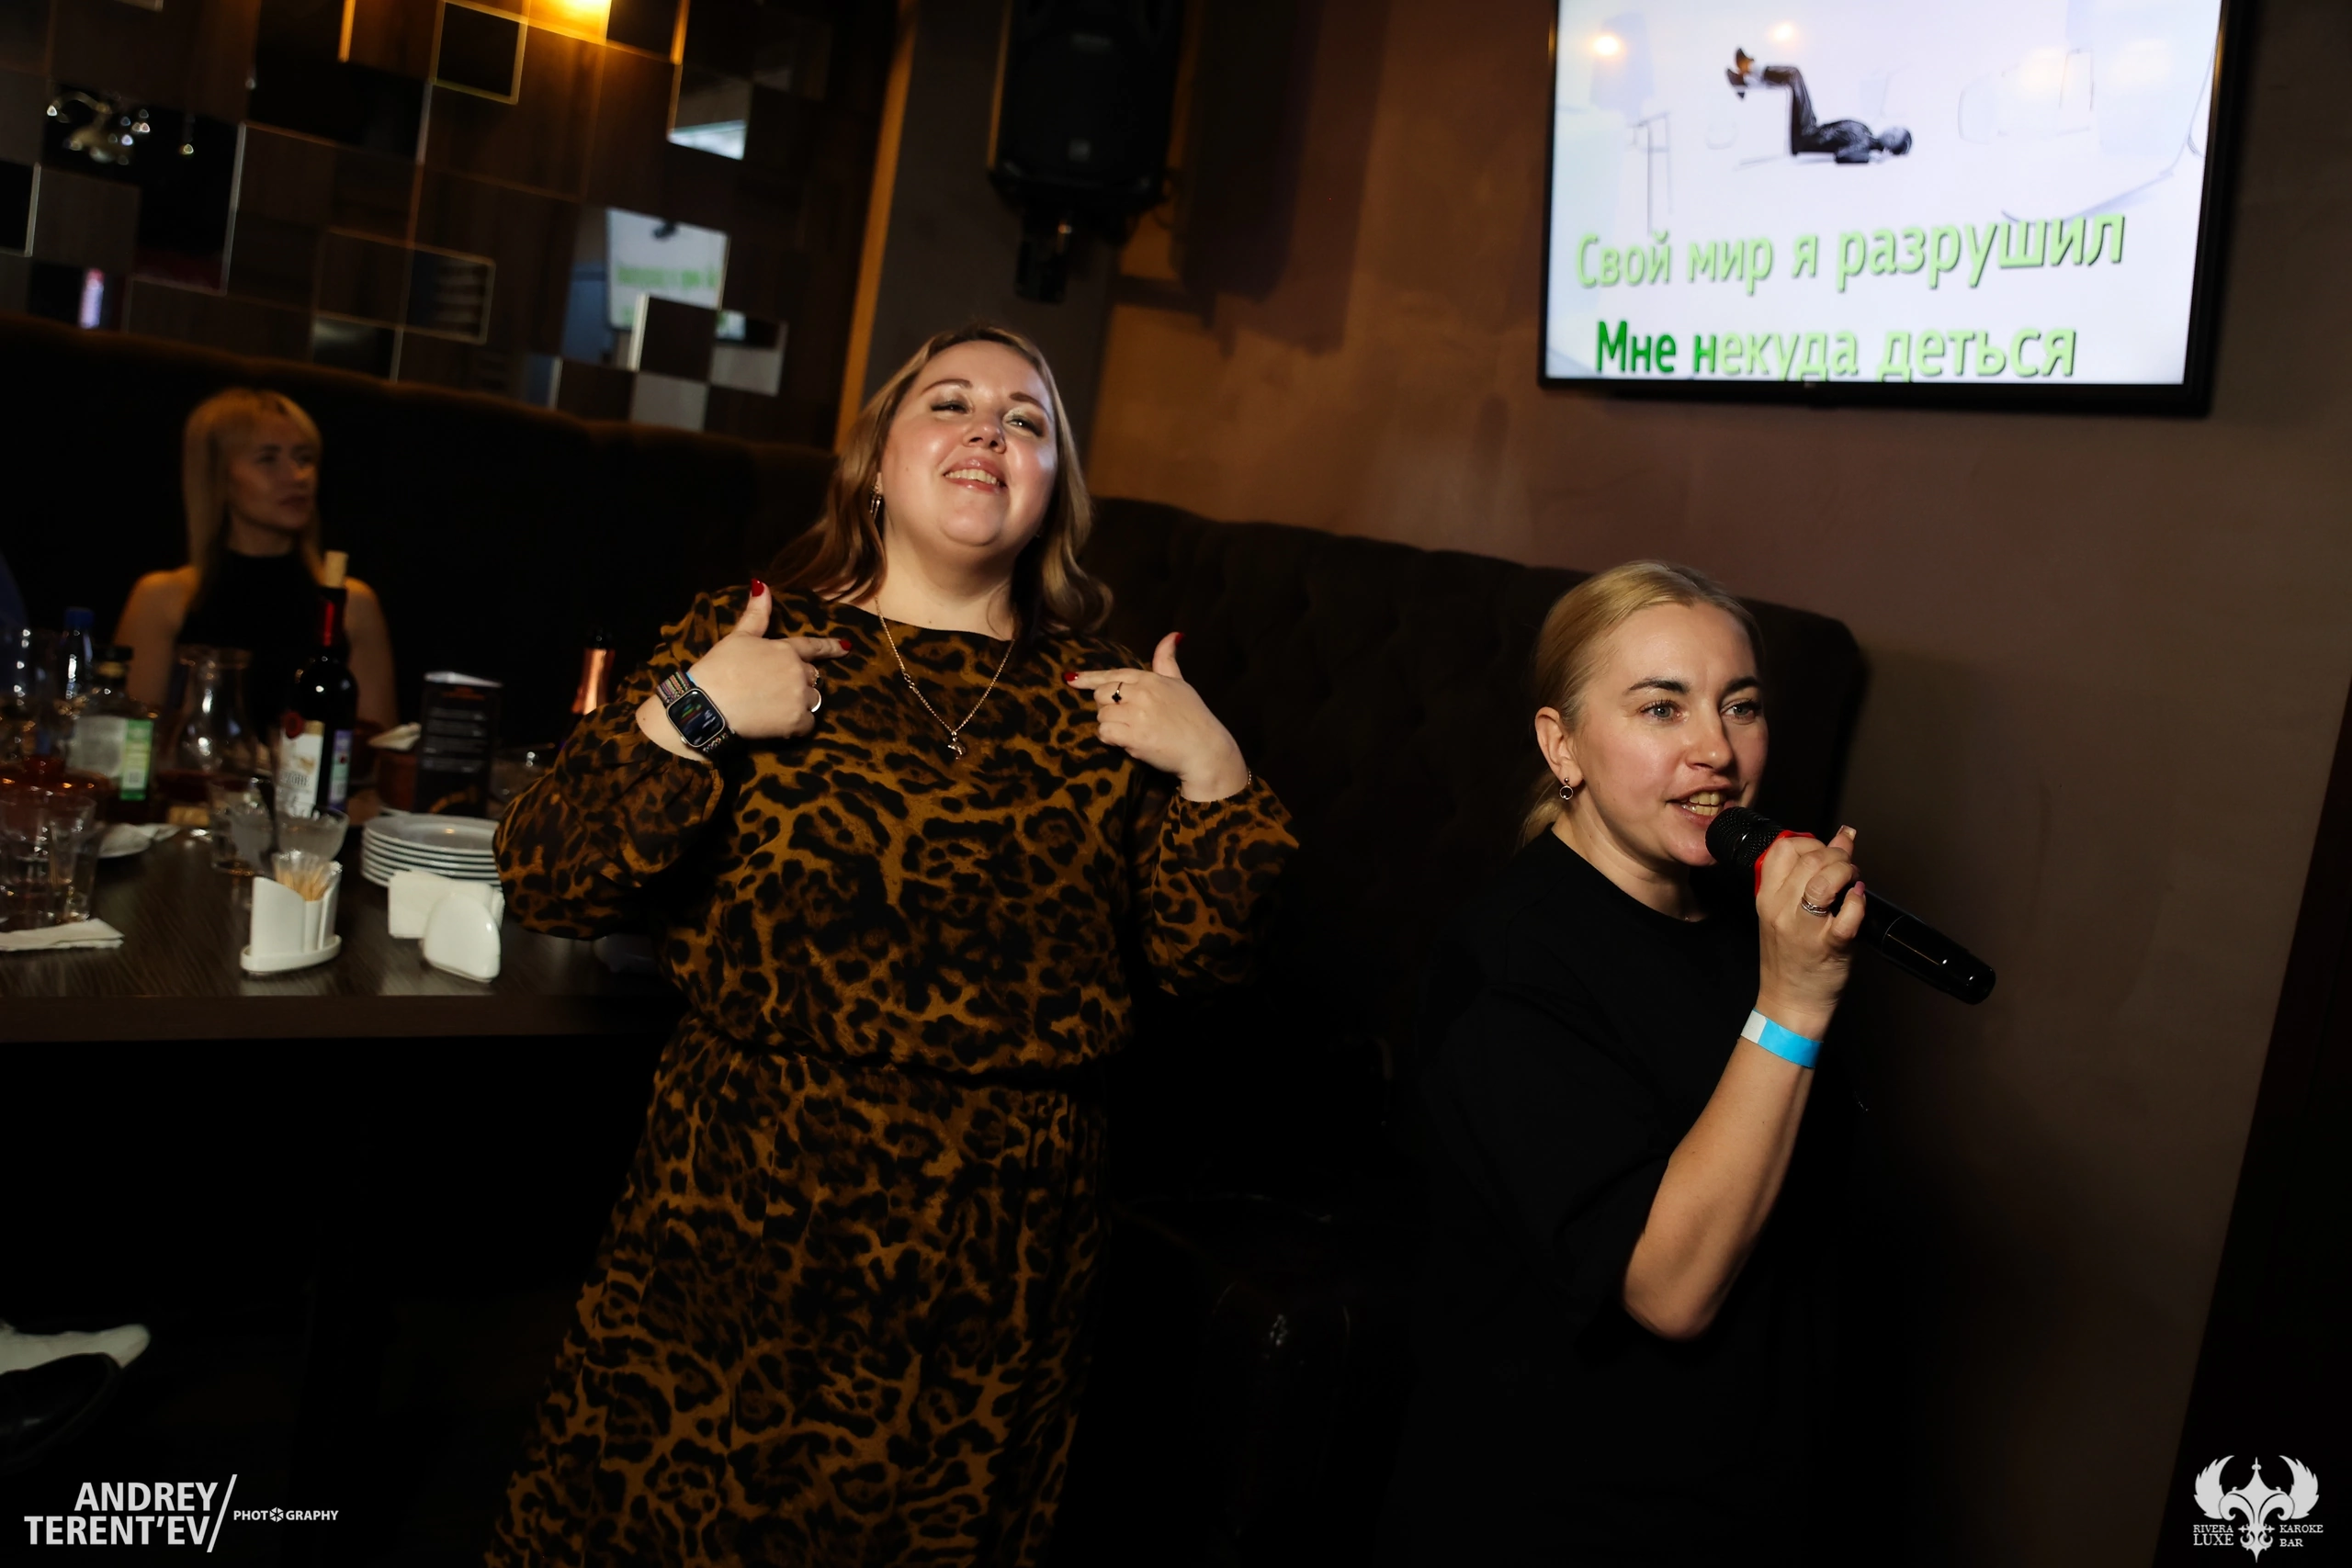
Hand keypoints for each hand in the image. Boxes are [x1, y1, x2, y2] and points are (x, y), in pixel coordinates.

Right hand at [637, 581, 850, 758]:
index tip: (847, 647)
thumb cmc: (719, 668)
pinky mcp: (797, 722)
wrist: (708, 704)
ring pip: (813, 700)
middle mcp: (798, 671)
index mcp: (785, 649)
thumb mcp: (738, 637)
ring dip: (800, 703)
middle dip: (799, 681)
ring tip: (774, 707)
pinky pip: (808, 724)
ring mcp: (800, 696)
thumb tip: (762, 583)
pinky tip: (777, 724)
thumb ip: (756, 614)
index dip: (830, 647)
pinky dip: (796, 726)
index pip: (813, 646)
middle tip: (773, 689)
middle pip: (812, 677)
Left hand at [1065, 633, 1248, 799]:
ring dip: (1110, 726)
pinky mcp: (1134, 737)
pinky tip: (1126, 743)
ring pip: (1101, 716)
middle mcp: (1141, 693)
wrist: (1205, 750)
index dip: (1089, 678)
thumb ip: (1167, 661)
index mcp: (1150, 678)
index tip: (1071, 679)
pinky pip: (1105, 733)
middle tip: (1125, 719)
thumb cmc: (1194, 718)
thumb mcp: (1181, 683)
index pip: (1112, 674)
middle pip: (1101, 695)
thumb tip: (1173, 635)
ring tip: (1131, 732)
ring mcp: (1137, 714)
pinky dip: (1111, 740)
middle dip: (1107, 708)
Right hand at [1753, 825, 1863, 1038]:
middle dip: (1837, 855)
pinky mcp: (1829, 946)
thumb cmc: (1790, 957)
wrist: (1789, 1002)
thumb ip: (1808, 875)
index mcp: (1767, 898)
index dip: (1811, 842)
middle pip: (1809, 860)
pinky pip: (1847, 916)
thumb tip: (1844, 835)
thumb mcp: (1785, 912)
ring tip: (1852, 882)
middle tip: (1846, 868)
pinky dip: (1858, 902)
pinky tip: (1858, 900)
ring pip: (1824, 881)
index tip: (1824, 853)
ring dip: (1847, 873)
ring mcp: (1804, 929)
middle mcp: (1781, 910)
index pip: (1783, 849)